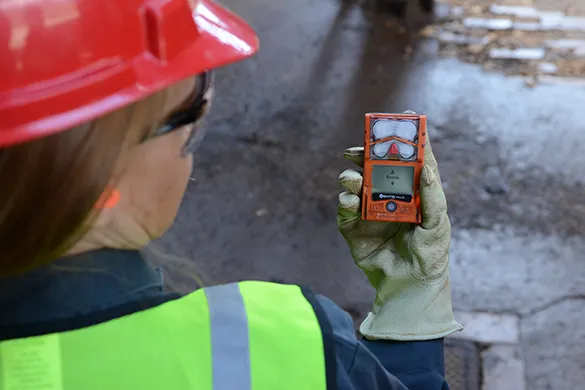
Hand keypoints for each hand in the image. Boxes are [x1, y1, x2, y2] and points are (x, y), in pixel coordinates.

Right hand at [337, 138, 461, 340]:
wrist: (408, 286)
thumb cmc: (429, 254)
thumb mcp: (437, 224)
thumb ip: (432, 196)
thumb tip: (427, 167)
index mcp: (413, 191)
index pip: (410, 159)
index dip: (408, 139)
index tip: (404, 119)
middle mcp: (389, 195)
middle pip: (375, 165)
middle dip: (365, 154)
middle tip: (358, 149)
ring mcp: (369, 209)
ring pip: (355, 182)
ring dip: (351, 176)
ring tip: (353, 179)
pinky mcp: (353, 225)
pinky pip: (345, 206)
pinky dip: (345, 200)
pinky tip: (350, 201)